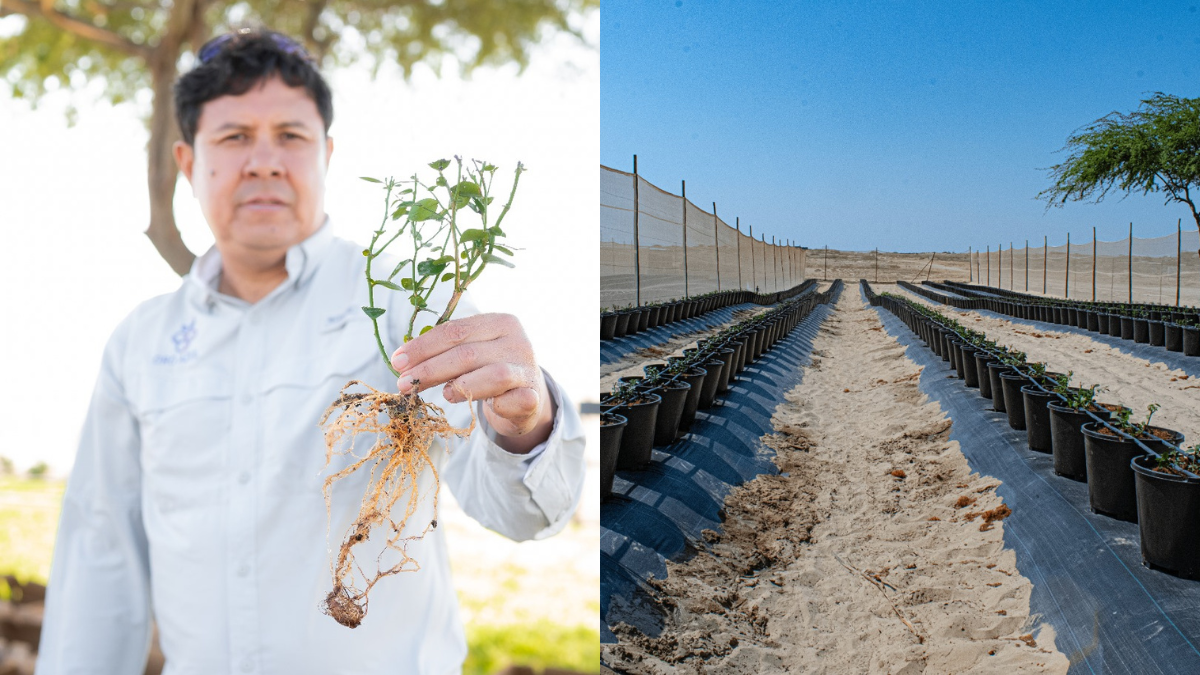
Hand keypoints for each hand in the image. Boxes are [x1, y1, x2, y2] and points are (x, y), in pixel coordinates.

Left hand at [389, 313, 554, 451]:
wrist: (526, 397)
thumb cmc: (488, 371)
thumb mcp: (471, 353)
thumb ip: (445, 352)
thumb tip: (402, 360)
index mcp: (499, 322)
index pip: (455, 331)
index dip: (423, 347)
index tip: (397, 362)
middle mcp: (517, 341)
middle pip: (467, 353)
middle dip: (430, 369)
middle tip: (403, 384)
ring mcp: (527, 369)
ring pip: (492, 375)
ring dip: (460, 386)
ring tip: (442, 395)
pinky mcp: (533, 397)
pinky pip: (513, 401)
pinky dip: (495, 405)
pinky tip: (482, 407)